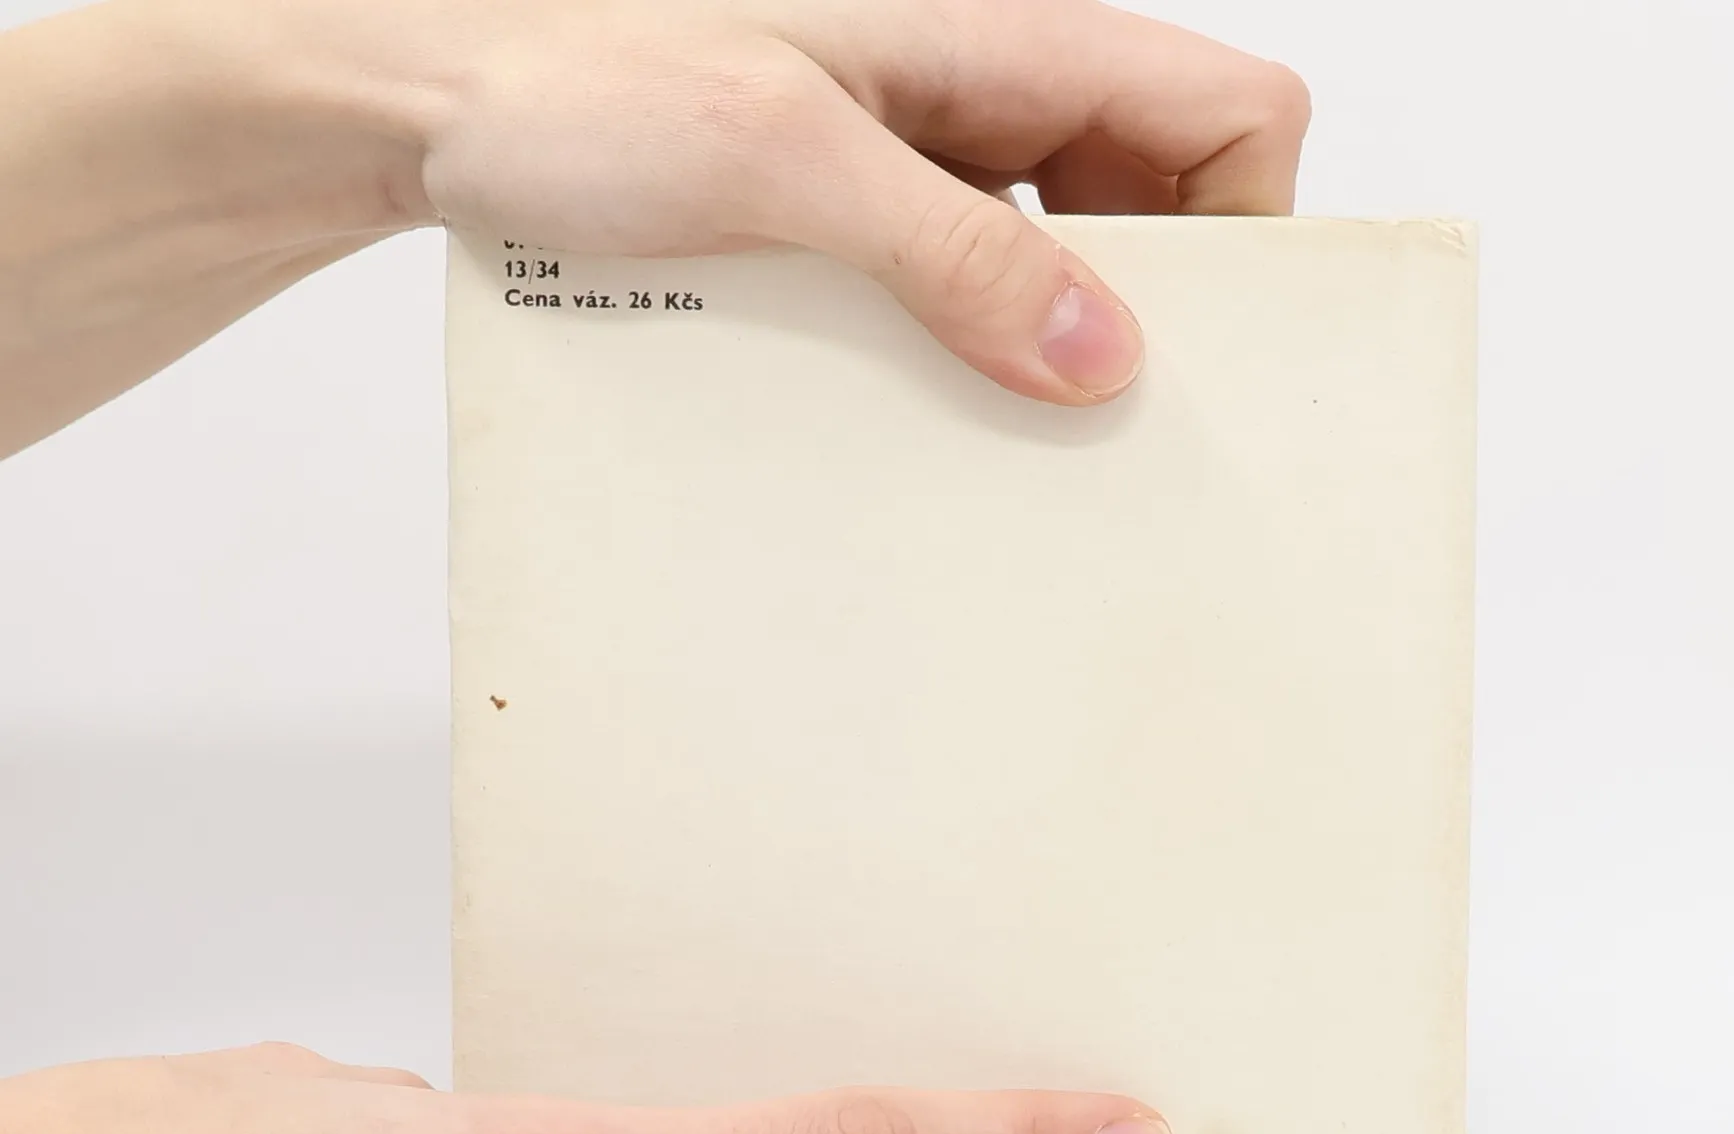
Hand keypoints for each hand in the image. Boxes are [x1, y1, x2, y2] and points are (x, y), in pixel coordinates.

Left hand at [391, 0, 1311, 400]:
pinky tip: (924, 413)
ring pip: (1062, 254)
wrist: (420, 98)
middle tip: (1103, 421)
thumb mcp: (778, 158)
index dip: (1251, 224)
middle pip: (1160, 194)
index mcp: (989, 36)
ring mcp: (915, 164)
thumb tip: (1097, 350)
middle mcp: (973, 94)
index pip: (1220, 109)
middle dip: (1159, 310)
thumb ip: (947, 246)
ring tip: (1006, 431)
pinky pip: (962, 293)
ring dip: (1053, 345)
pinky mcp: (855, 226)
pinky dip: (969, 356)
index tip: (1205, 350)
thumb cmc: (565, 76)